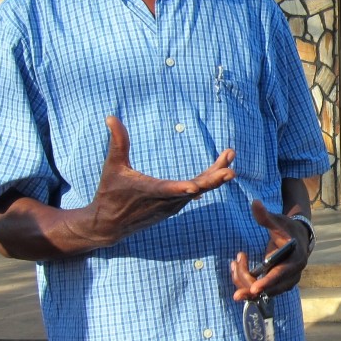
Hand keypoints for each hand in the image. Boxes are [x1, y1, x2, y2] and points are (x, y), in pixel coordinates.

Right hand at [85, 116, 234, 245]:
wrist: (110, 224)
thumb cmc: (110, 193)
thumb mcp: (112, 167)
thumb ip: (117, 142)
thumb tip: (110, 116)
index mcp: (149, 191)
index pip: (167, 190)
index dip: (181, 189)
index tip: (195, 187)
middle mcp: (165, 200)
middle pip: (193, 190)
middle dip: (213, 179)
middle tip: (230, 170)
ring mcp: (173, 204)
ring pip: (199, 189)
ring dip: (216, 174)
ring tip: (230, 155)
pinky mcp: (176, 205)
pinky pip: (197, 192)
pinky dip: (209, 180)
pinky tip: (222, 168)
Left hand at [231, 200, 311, 300]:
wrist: (298, 238)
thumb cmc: (287, 229)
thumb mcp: (277, 222)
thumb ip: (265, 216)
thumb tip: (254, 202)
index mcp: (295, 261)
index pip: (280, 274)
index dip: (266, 282)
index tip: (254, 289)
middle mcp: (292, 276)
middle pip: (267, 288)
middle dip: (247, 280)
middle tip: (234, 262)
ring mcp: (285, 284)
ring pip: (261, 292)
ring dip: (243, 280)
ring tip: (235, 262)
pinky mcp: (277, 287)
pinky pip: (260, 291)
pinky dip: (246, 283)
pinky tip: (238, 268)